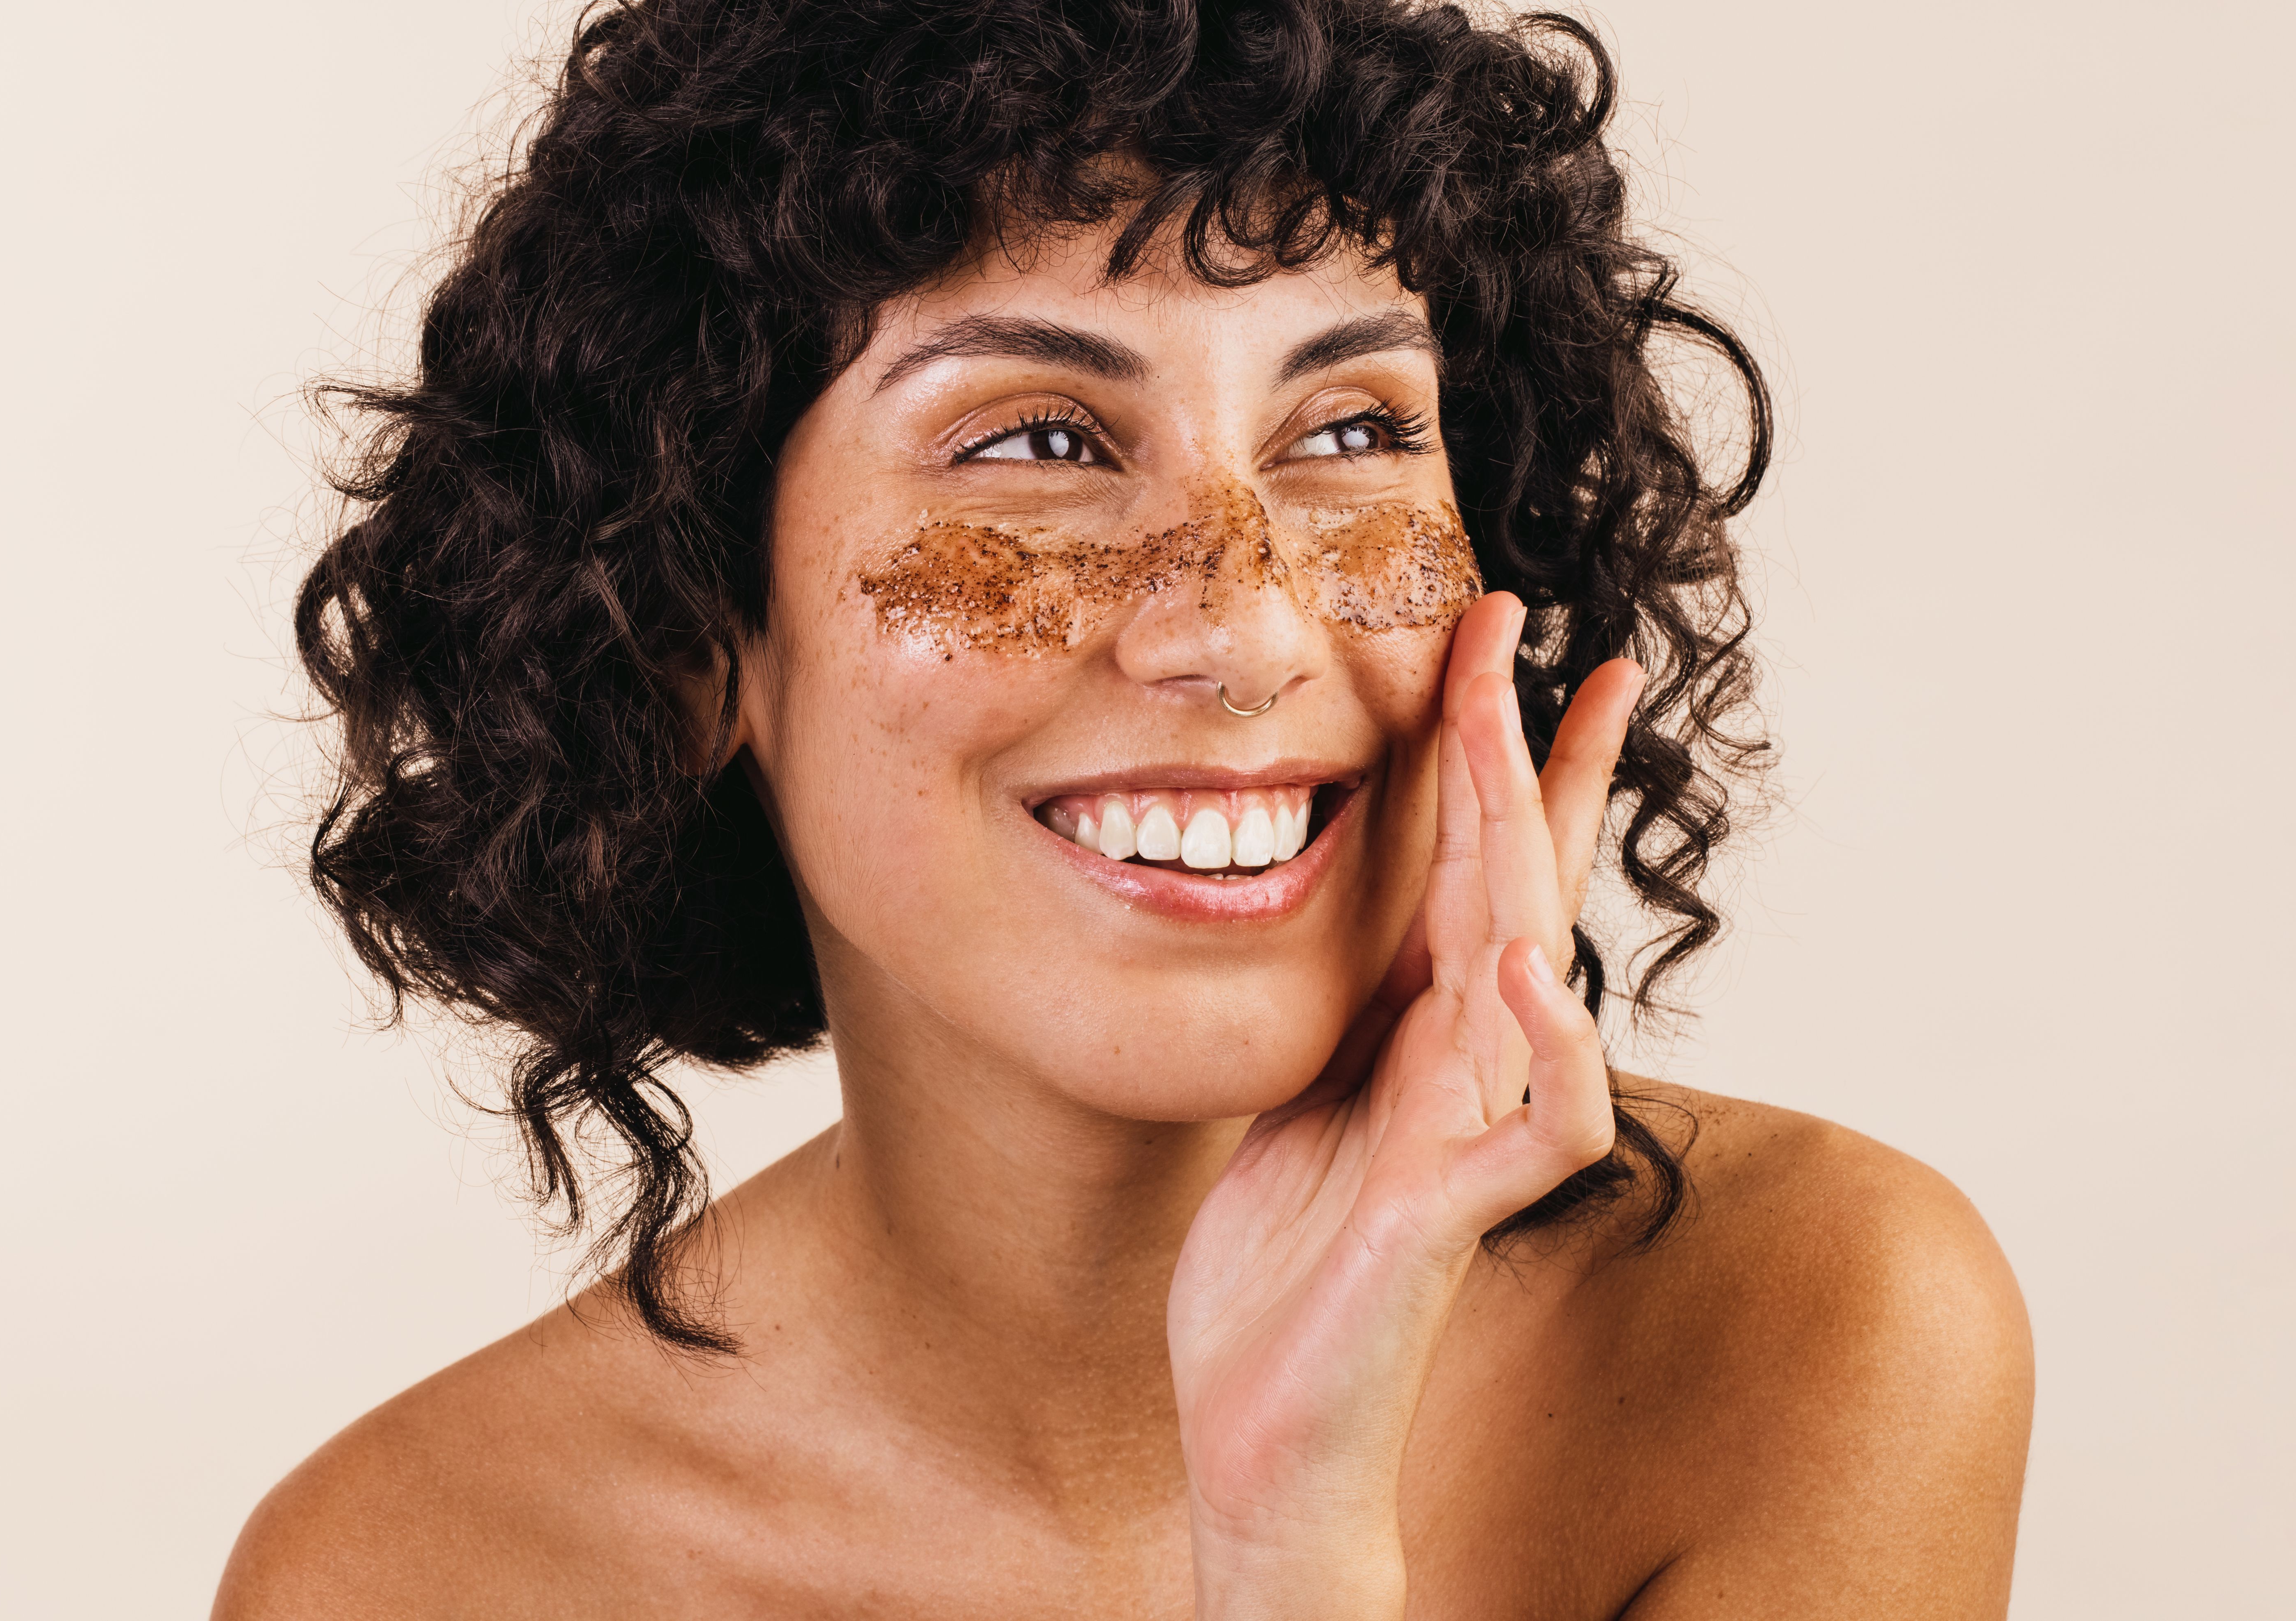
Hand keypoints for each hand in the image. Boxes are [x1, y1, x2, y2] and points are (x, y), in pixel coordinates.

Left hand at [1168, 594, 1642, 1617]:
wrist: (1264, 1430)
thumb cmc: (1276, 1274)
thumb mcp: (1292, 1099)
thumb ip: (1338, 1015)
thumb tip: (1311, 900)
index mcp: (1416, 1035)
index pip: (1480, 870)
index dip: (1504, 758)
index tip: (1510, 642)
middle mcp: (1462, 1068)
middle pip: (1514, 884)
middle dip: (1523, 753)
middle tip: (1529, 630)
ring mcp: (1467, 1137)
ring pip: (1530, 968)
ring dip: (1531, 849)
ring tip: (1519, 732)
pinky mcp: (1451, 1215)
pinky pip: (1539, 1126)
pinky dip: (1550, 1048)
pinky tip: (1527, 969)